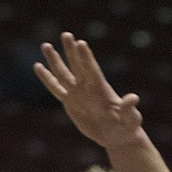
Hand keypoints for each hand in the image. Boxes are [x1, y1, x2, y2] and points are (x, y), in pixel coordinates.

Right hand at [35, 34, 145, 153]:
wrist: (116, 137)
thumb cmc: (127, 128)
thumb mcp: (131, 120)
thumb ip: (129, 109)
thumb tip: (133, 98)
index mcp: (101, 89)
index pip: (92, 70)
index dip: (86, 58)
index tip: (81, 43)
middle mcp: (88, 87)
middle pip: (77, 66)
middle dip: (71, 51)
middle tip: (66, 35)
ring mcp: (77, 93)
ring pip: (63, 73)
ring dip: (55, 60)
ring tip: (45, 45)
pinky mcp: (69, 102)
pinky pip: (55, 88)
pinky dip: (47, 78)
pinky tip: (38, 66)